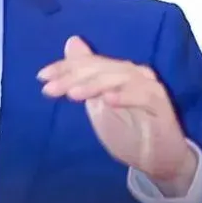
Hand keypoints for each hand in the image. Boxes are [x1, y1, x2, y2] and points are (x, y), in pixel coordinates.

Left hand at [37, 36, 197, 196]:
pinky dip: (124, 96)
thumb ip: (84, 77)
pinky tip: (107, 101)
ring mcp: (148, 86)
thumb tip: (71, 41)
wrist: (157, 161)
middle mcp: (132, 72)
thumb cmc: (126, 131)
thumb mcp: (97, 104)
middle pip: (99, 68)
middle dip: (71, 77)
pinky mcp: (160, 103)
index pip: (87, 63)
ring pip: (118, 77)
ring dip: (93, 85)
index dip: (63, 68)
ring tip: (72, 94)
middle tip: (50, 89)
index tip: (41, 77)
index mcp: (116, 71)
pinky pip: (142, 95)